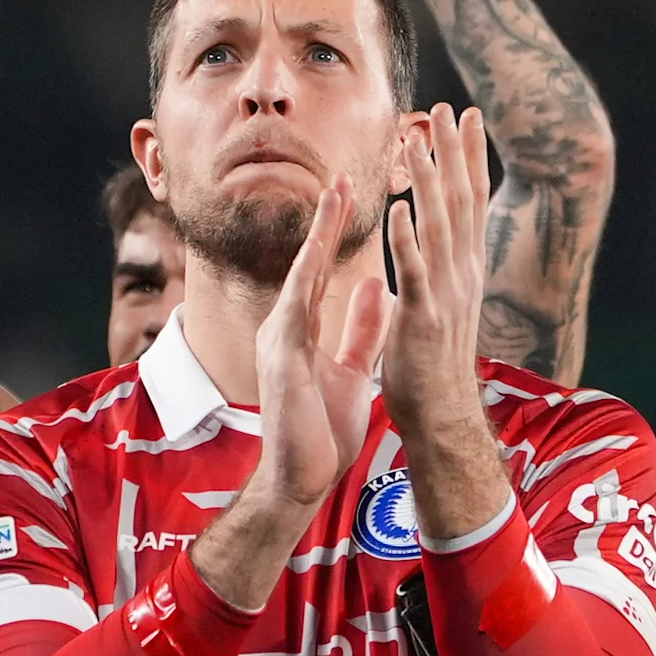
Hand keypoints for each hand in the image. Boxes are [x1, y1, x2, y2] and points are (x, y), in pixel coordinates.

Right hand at [243, 172, 387, 522]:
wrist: (300, 478)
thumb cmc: (320, 430)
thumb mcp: (351, 368)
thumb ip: (360, 328)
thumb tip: (377, 287)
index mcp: (300, 330)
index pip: (320, 271)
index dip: (336, 234)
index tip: (353, 195)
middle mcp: (284, 327)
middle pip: (306, 262)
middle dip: (325, 219)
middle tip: (343, 176)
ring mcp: (278, 339)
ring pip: (299, 273)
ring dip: (317, 233)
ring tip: (334, 195)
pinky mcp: (280, 357)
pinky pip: (296, 306)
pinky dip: (308, 274)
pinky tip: (319, 248)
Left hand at [377, 106, 492, 465]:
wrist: (442, 414)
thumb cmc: (434, 363)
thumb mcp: (442, 304)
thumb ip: (437, 269)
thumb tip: (432, 240)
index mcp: (465, 268)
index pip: (471, 201)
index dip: (469, 157)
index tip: (466, 118)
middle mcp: (463, 273)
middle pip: (461, 201)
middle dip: (454, 153)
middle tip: (448, 107)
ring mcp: (445, 293)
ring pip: (437, 226)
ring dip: (427, 181)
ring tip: (418, 140)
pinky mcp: (422, 317)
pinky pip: (413, 271)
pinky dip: (407, 238)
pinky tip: (399, 208)